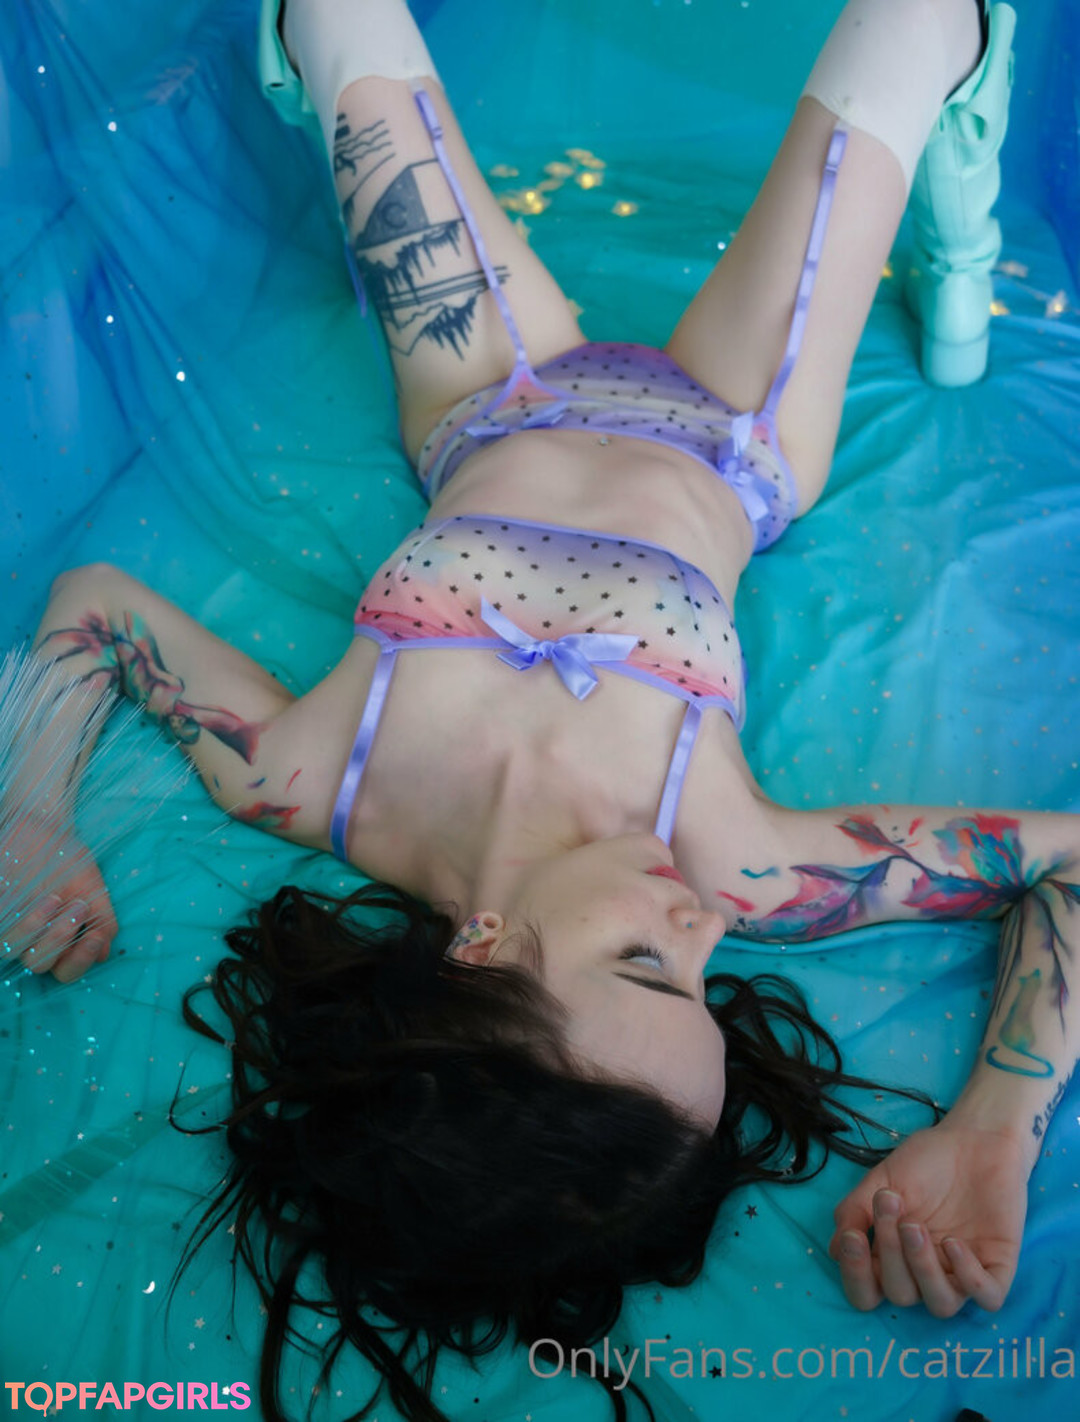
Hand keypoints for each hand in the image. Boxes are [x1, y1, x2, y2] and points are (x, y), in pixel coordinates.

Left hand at [2, 816, 117, 983]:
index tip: (96, 937)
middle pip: (39, 964)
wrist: (44, 829)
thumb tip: (102, 954)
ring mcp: (7, 927)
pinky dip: (11, 914)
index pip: (66, 972)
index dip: (79, 961)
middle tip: (79, 908)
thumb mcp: (94, 890)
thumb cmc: (70, 862)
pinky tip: (28, 894)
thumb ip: (102, 922)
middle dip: (60, 939)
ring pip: (11, 949)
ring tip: (53, 897)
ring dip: (35, 926)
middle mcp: (31, 940)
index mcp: (59, 942)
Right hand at [828, 1117, 1028, 1316]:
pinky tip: (954, 1243)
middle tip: (891, 1205)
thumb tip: (835, 1250)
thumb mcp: (882, 1180)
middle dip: (891, 1253)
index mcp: (893, 1257)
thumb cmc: (926, 1160)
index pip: (867, 1293)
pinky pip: (988, 1298)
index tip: (854, 1237)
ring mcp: (962, 1273)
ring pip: (941, 1306)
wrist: (974, 1138)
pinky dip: (969, 1278)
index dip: (856, 1276)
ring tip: (917, 1226)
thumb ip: (855, 1211)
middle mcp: (925, 1273)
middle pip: (900, 1295)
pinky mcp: (998, 1268)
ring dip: (924, 1270)